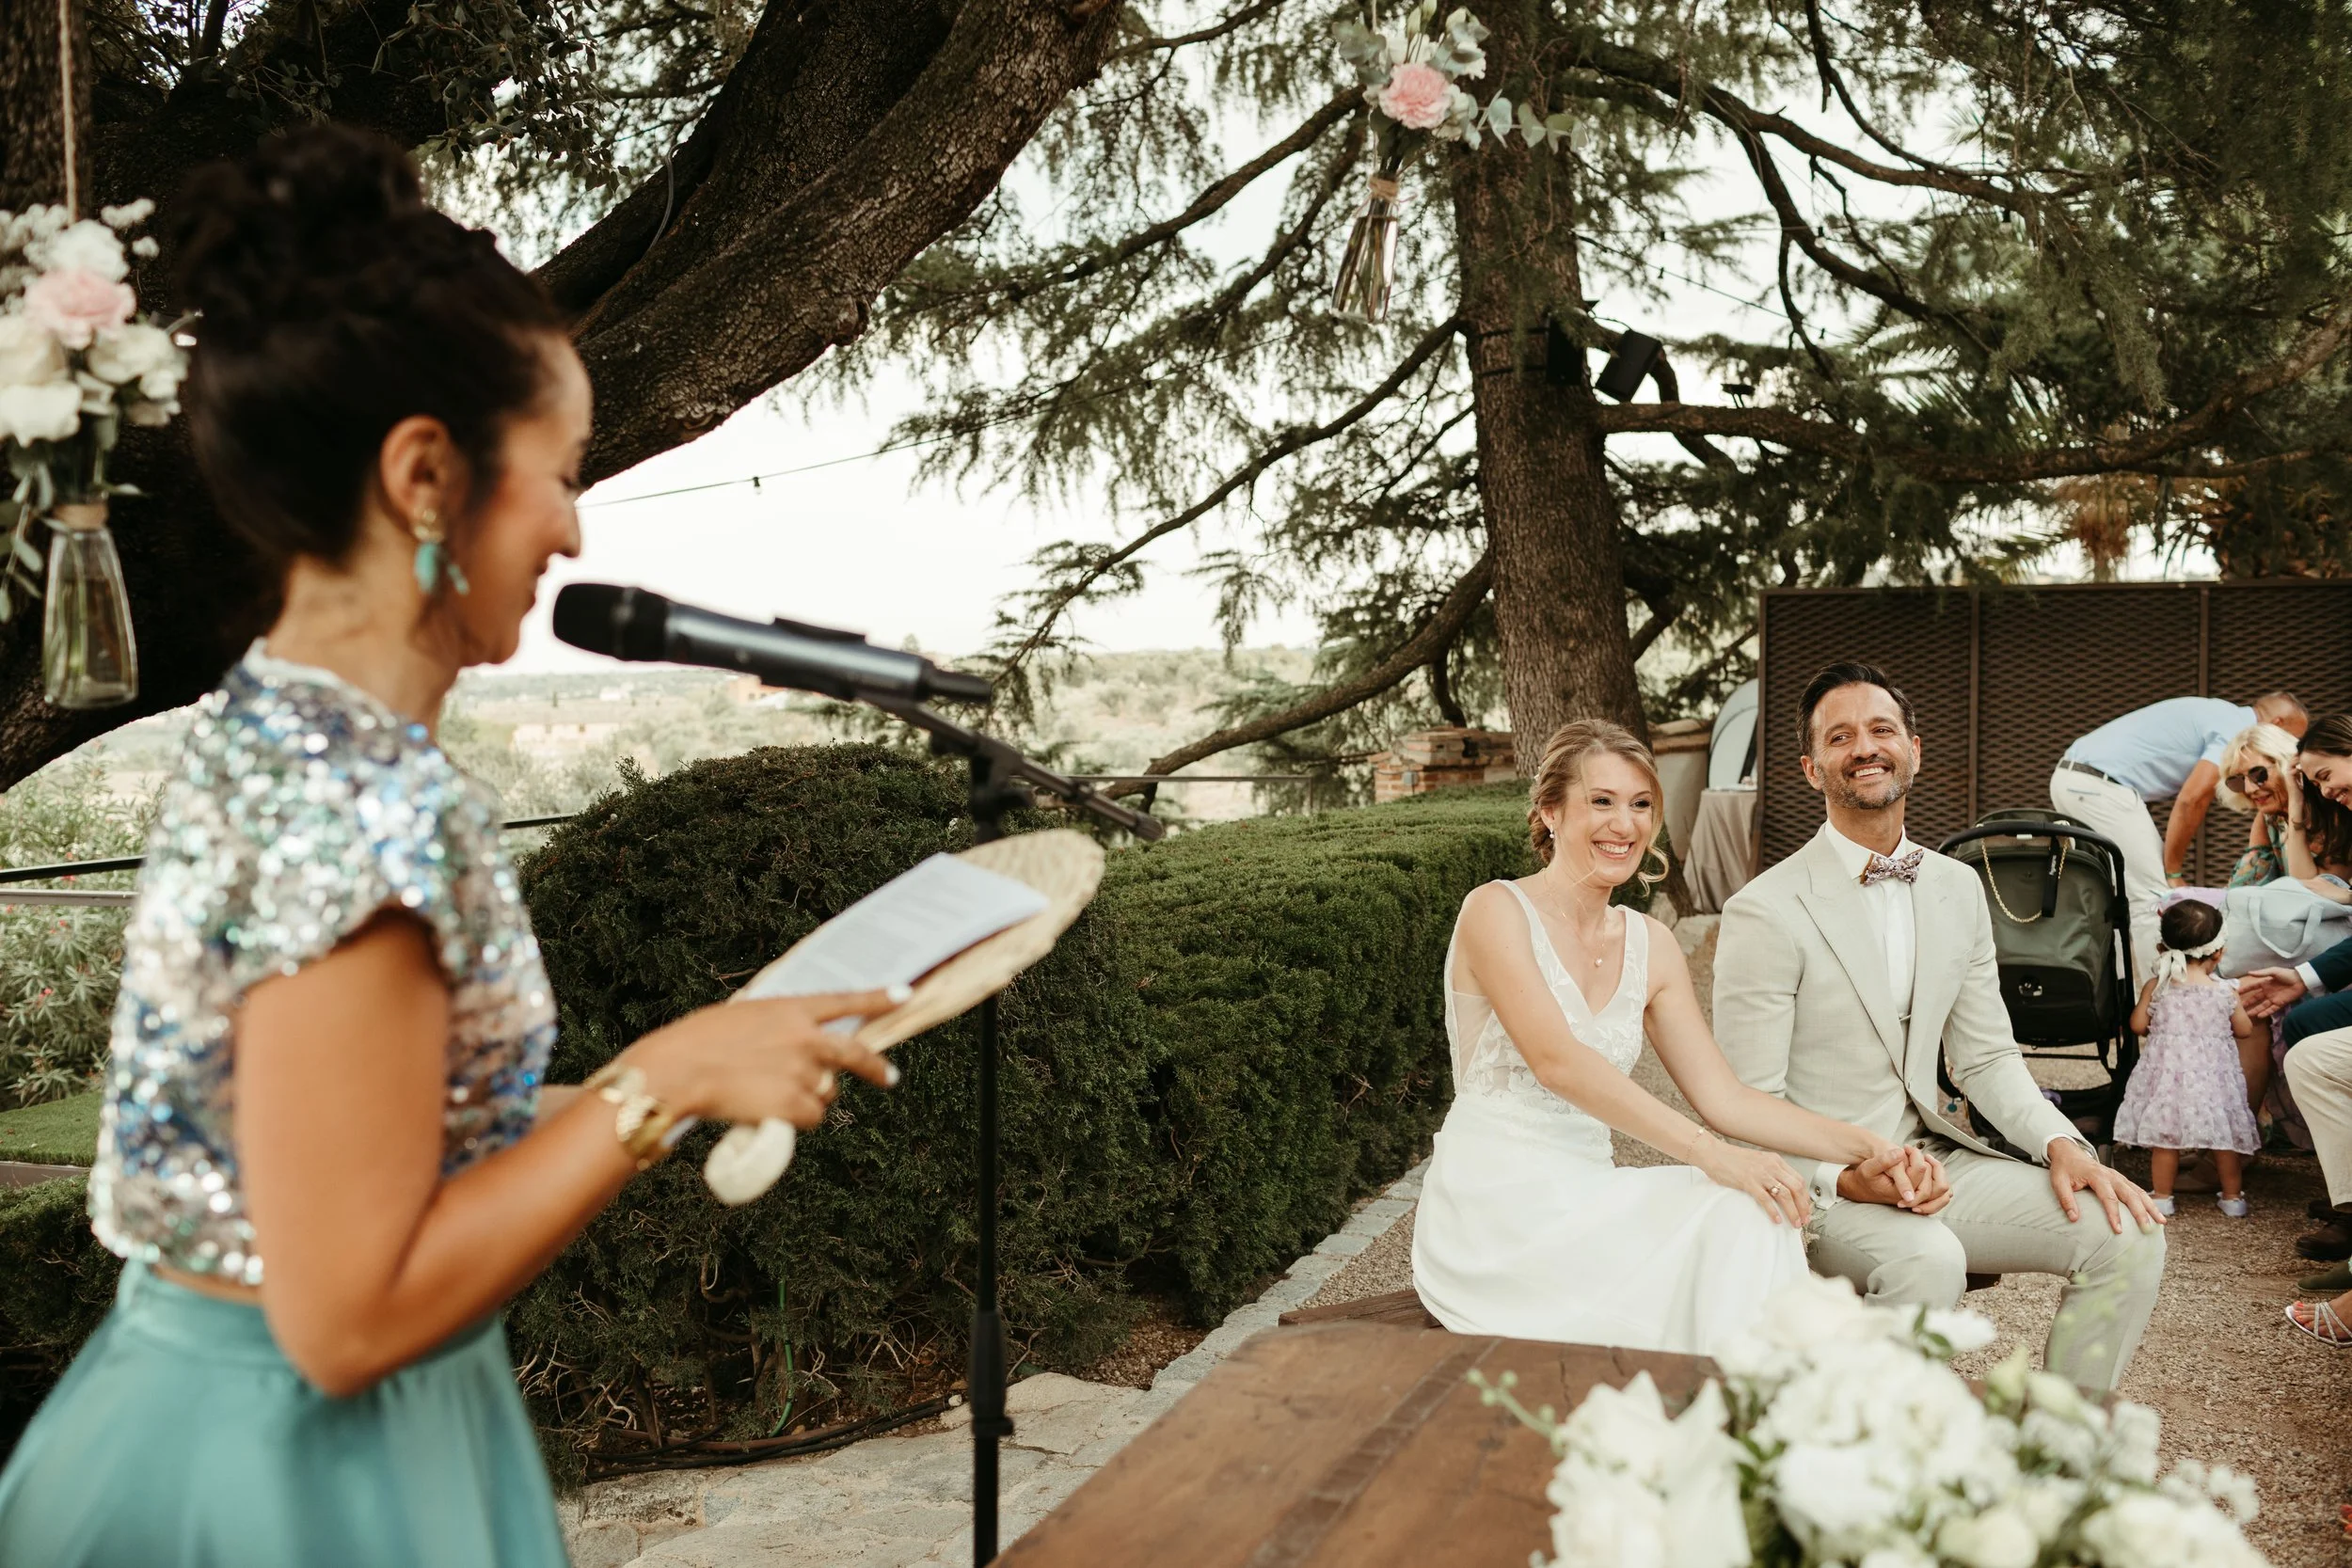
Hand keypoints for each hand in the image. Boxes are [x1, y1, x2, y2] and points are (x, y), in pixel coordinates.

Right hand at [632, 990, 901, 1129]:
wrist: (676, 1071)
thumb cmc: (695, 1044)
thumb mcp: (741, 1019)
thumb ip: (774, 1029)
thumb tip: (791, 1047)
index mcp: (790, 1009)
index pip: (845, 1000)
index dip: (877, 998)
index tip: (905, 994)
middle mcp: (805, 1038)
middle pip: (855, 1053)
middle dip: (875, 1067)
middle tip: (889, 1077)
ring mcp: (802, 1072)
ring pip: (825, 1093)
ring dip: (807, 1098)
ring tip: (770, 1097)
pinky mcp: (794, 1104)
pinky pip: (810, 1118)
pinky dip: (794, 1121)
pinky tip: (768, 1115)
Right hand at [1694, 1138, 1811, 1226]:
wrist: (1713, 1153)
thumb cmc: (1732, 1159)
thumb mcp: (1758, 1161)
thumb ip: (1770, 1171)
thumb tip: (1781, 1189)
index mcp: (1775, 1160)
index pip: (1798, 1179)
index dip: (1805, 1197)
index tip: (1806, 1209)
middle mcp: (1771, 1166)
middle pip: (1796, 1188)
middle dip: (1803, 1207)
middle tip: (1804, 1219)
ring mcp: (1760, 1173)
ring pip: (1785, 1195)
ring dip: (1792, 1212)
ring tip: (1794, 1223)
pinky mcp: (1748, 1182)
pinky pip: (1765, 1199)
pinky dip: (1773, 1211)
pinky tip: (1776, 1220)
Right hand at [1837, 1145, 1952, 1214]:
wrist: (1863, 1188)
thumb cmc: (1865, 1178)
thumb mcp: (1868, 1168)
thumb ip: (1884, 1161)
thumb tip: (1900, 1153)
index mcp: (1901, 1193)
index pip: (1920, 1172)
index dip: (1916, 1156)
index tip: (1905, 1148)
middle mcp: (1914, 1199)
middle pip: (1938, 1184)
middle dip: (1930, 1163)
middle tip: (1918, 1153)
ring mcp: (1918, 1199)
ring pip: (1943, 1189)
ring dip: (1938, 1171)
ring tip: (1926, 1160)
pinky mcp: (1920, 1196)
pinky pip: (1940, 1191)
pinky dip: (1939, 1178)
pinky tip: (1928, 1167)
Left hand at [2047, 1138, 2163, 1233]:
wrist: (2069, 1152)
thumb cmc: (2064, 1169)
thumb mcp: (2058, 1182)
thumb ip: (2066, 1200)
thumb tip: (2074, 1219)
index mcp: (2096, 1175)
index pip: (2108, 1197)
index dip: (2114, 1214)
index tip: (2119, 1231)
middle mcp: (2112, 1176)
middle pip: (2130, 1194)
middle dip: (2140, 1212)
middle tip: (2147, 1229)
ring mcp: (2119, 1177)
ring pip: (2139, 1192)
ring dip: (2151, 1207)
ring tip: (2161, 1222)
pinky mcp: (2122, 1180)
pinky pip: (2138, 1190)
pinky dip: (2149, 1201)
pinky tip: (2156, 1213)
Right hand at [2238, 966, 2308, 1018]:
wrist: (2301, 981)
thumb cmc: (2287, 974)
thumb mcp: (2273, 971)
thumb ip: (2262, 973)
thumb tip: (2249, 973)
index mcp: (2265, 983)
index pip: (2252, 987)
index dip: (2245, 990)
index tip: (2236, 992)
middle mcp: (2268, 992)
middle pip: (2256, 998)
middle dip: (2248, 1002)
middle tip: (2239, 1007)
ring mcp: (2274, 998)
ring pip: (2262, 1005)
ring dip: (2255, 1010)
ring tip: (2248, 1014)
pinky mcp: (2280, 1003)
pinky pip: (2271, 1009)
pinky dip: (2265, 1013)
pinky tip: (2259, 1016)